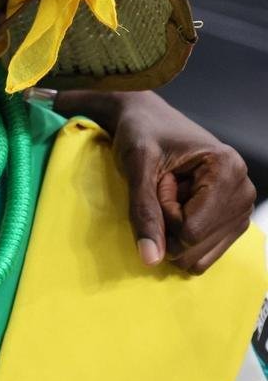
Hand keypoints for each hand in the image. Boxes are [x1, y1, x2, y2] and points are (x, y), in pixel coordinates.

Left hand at [58, 89, 254, 273]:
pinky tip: (178, 204)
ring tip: (170, 192)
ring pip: (198, 255)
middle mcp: (244, 191)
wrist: (146, 120)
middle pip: (196, 244)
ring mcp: (240, 209)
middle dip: (166, 223)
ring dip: (172, 230)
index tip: (161, 178)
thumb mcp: (136, 165)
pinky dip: (180, 236)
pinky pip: (201, 255)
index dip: (162, 212)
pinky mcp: (230, 222)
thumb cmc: (141, 133)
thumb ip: (143, 211)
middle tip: (163, 185)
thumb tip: (151, 260)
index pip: (191, 229)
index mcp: (228, 169)